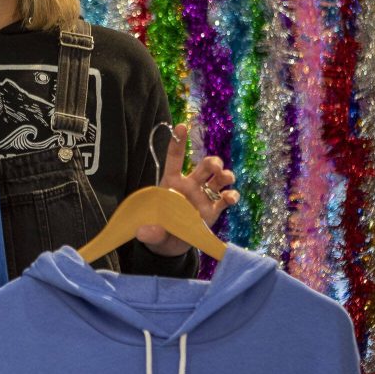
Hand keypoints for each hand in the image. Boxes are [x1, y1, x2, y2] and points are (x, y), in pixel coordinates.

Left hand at [135, 123, 239, 256]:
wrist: (171, 247)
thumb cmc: (159, 230)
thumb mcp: (151, 233)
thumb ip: (149, 232)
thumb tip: (143, 232)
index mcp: (171, 184)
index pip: (175, 159)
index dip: (178, 143)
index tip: (181, 126)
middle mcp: (190, 186)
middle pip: (205, 166)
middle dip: (213, 162)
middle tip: (214, 167)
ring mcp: (204, 197)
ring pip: (219, 178)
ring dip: (225, 175)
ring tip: (225, 179)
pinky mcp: (214, 210)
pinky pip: (226, 198)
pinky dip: (231, 196)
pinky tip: (230, 198)